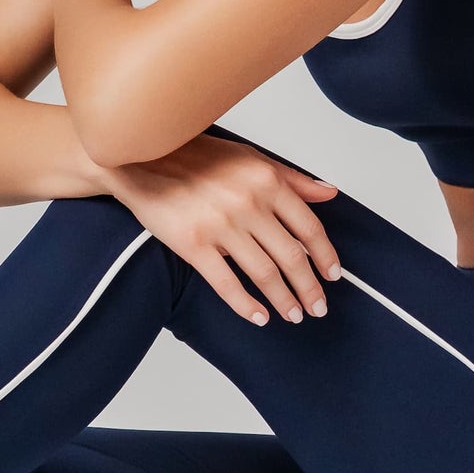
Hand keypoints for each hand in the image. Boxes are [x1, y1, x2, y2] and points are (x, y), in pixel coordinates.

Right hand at [94, 133, 343, 325]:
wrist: (140, 159)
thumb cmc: (195, 156)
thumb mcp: (249, 157)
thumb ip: (292, 178)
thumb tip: (329, 193)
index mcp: (266, 180)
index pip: (309, 227)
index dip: (325, 256)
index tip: (333, 275)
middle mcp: (248, 203)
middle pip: (291, 256)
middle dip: (309, 288)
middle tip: (318, 307)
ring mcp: (220, 225)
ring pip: (265, 274)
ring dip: (284, 300)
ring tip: (294, 315)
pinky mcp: (193, 245)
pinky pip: (227, 284)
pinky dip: (247, 305)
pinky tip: (259, 316)